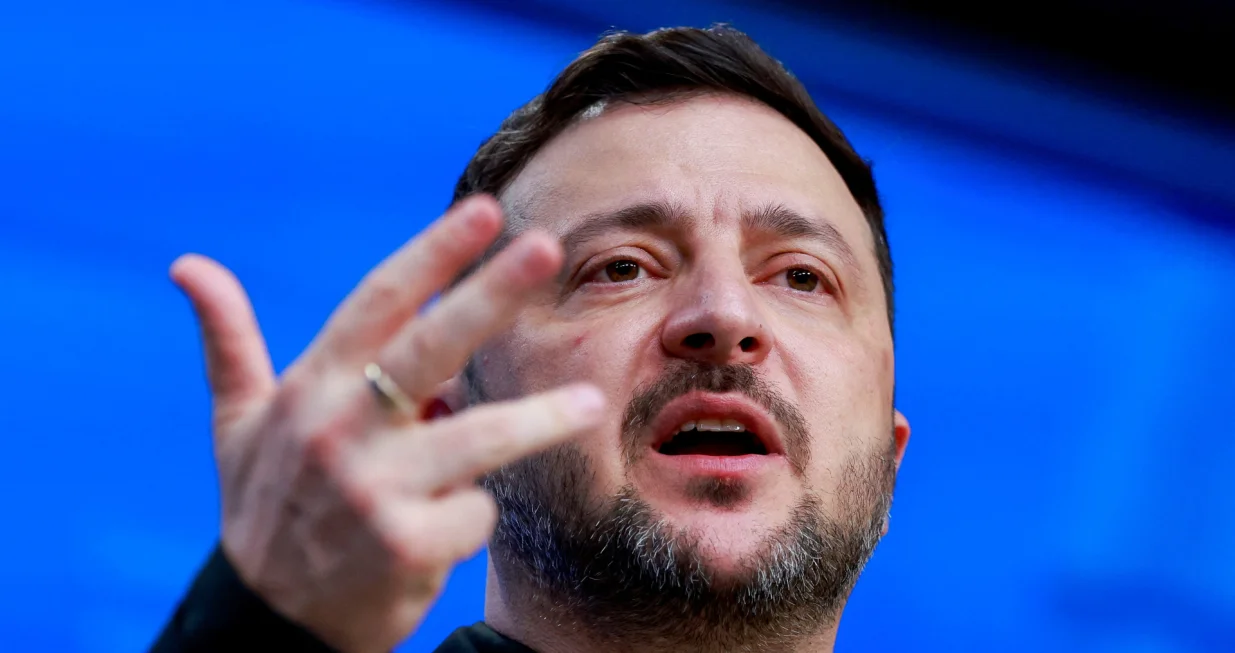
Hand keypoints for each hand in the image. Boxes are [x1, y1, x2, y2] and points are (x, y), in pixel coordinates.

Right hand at [171, 195, 604, 652]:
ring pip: (479, 437)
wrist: (267, 622)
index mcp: (309, 388)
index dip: (433, 253)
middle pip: (430, 346)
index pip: (377, 302)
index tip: (483, 211)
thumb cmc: (265, 506)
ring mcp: (372, 488)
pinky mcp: (404, 544)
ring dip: (541, 419)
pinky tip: (446, 528)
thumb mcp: (237, 425)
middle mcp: (338, 429)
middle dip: (491, 293)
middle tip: (547, 247)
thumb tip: (187, 264)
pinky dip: (473, 516)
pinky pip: (475, 513)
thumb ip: (227, 342)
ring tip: (593, 402)